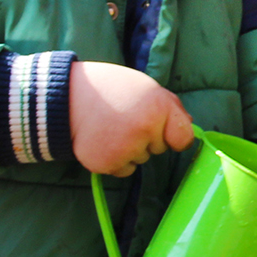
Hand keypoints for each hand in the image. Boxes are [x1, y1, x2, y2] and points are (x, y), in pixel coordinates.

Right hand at [68, 61, 193, 177]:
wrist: (68, 97)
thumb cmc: (111, 89)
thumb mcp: (145, 87)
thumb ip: (170, 106)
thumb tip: (189, 127)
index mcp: (159, 107)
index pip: (184, 138)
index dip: (175, 136)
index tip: (166, 133)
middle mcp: (145, 129)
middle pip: (160, 149)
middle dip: (147, 138)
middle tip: (125, 119)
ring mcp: (126, 148)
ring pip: (141, 160)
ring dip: (130, 149)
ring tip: (111, 128)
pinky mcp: (108, 163)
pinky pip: (124, 170)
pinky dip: (116, 160)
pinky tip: (103, 141)